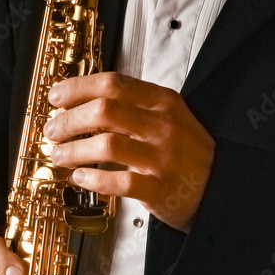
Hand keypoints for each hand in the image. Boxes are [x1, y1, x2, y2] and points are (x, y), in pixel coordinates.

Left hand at [44, 72, 215, 232]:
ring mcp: (162, 159)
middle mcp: (163, 127)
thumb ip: (132, 109)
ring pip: (106, 146)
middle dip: (69, 120)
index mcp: (163, 103)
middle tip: (53, 130)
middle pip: (104, 111)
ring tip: (59, 155)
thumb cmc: (188, 152)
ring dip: (73, 151)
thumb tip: (84, 105)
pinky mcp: (159, 190)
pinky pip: (118, 182)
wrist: (221, 187)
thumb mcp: (169, 118)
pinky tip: (80, 178)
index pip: (114, 84)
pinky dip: (93, 180)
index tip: (56, 97)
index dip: (78, 88)